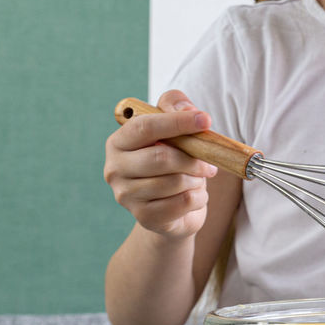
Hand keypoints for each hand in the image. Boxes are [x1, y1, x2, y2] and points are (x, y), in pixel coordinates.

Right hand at [103, 90, 218, 238]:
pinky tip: (195, 195)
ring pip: (174, 182)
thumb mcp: (176, 128)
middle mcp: (115, 169)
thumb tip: (188, 110)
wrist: (173, 207)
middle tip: (210, 162)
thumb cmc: (174, 159)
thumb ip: (176, 106)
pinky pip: (182, 203)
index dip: (177, 122)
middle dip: (193, 159)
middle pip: (161, 158)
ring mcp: (126, 196)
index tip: (206, 120)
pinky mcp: (144, 217)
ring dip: (196, 179)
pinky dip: (198, 197)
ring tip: (198, 178)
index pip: (144, 127)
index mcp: (119, 142)